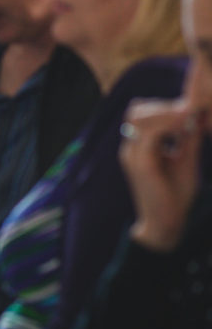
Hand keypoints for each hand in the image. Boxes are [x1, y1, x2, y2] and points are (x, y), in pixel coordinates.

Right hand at [119, 98, 203, 251]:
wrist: (166, 223)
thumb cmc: (175, 195)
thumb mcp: (186, 159)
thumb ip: (188, 138)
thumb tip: (197, 114)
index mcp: (139, 146)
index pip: (142, 112)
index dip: (164, 105)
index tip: (191, 108)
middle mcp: (131, 148)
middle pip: (137, 110)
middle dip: (163, 105)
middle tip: (189, 111)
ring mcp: (133, 155)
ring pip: (140, 117)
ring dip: (165, 112)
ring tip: (188, 118)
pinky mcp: (140, 163)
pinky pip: (150, 135)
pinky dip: (168, 126)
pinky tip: (185, 128)